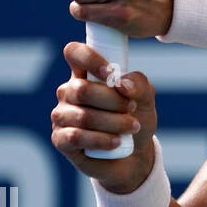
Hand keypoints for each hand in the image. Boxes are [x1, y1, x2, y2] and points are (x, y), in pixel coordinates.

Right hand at [51, 41, 159, 193]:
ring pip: (83, 115)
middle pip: (82, 88)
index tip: (112, 74)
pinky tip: (116, 142)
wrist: (135, 154)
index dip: (90, 58)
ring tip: (132, 127)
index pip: (74, 53)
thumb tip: (121, 84)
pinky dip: (101, 139)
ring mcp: (62, 115)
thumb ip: (138, 84)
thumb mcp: (145, 98)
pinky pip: (76, 136)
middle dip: (113, 101)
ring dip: (113, 122)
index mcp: (86, 74)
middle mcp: (69, 92)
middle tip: (131, 109)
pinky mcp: (60, 139)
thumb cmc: (136, 117)